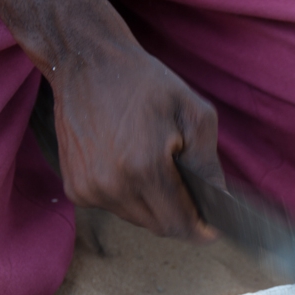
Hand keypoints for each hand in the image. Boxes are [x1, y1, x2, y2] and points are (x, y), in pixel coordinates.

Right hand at [50, 42, 221, 240]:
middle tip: (187, 188)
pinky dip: (129, 196)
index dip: (201, 230)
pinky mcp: (76, 188)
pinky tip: (128, 165)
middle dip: (180, 214)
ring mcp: (90, 189)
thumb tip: (219, 203)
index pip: (180, 225)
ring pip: (138, 218)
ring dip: (153, 204)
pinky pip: (114, 208)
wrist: (87, 64)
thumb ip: (209, 165)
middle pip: (160, 226)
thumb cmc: (146, 85)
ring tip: (154, 167)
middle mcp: (113, 186)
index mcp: (145, 168)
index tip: (212, 228)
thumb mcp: (194, 115)